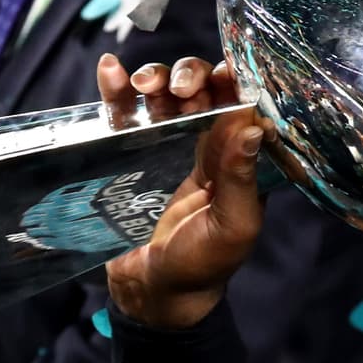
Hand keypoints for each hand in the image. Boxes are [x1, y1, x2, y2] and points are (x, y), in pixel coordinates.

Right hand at [100, 54, 272, 328]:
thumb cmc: (201, 265)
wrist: (152, 292)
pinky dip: (117, 89)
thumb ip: (240, 179)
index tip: (222, 74)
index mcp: (236, 160)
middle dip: (191, 76)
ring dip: (157, 77)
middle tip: (182, 89)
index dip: (232, 82)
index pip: (239, 105)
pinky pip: (125, 113)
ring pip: (163, 94)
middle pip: (200, 90)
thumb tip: (251, 125)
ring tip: (146, 85)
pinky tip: (111, 70)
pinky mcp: (130, 154)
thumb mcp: (231, 227)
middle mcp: (204, 145)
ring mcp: (165, 147)